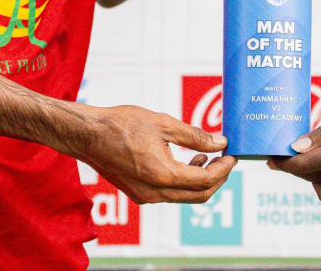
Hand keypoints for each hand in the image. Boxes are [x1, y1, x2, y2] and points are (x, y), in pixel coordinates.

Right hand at [79, 105, 237, 204]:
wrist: (88, 135)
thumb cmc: (122, 125)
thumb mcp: (163, 123)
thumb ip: (194, 135)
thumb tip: (219, 143)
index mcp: (163, 175)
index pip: (205, 181)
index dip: (223, 169)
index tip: (232, 156)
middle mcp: (154, 192)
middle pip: (198, 195)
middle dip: (216, 178)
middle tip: (225, 159)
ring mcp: (145, 196)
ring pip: (183, 196)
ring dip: (200, 180)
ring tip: (205, 156)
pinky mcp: (138, 193)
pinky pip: (169, 193)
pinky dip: (183, 181)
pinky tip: (185, 160)